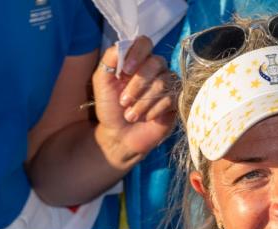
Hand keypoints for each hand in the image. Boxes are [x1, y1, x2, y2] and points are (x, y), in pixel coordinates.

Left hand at [92, 36, 176, 165]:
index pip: (144, 42)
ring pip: (163, 82)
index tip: (125, 71)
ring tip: (130, 115)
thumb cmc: (110, 108)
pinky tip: (146, 118)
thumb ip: (109, 60)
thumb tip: (122, 44)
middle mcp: (154, 68)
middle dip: (137, 84)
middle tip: (123, 101)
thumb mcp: (102, 82)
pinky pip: (171, 98)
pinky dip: (154, 110)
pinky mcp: (175, 100)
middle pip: (156, 62)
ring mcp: (167, 84)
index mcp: (137, 60)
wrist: (119, 136)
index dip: (137, 54)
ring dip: (142, 102)